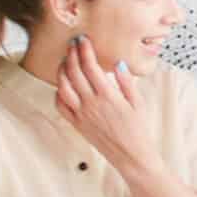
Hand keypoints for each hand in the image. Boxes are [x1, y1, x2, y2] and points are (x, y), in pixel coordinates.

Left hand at [54, 37, 161, 178]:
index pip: (91, 67)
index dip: (85, 50)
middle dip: (71, 55)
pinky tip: (62, 85)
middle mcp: (91, 104)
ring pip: (63, 88)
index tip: (83, 39)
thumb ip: (126, 82)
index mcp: (108, 96)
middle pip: (74, 73)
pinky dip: (58, 92)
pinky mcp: (77, 125)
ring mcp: (81, 115)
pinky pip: (61, 106)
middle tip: (72, 44)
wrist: (132, 157)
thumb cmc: (138, 130)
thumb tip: (118, 63)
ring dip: (62, 71)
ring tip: (64, 60)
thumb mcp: (138, 103)